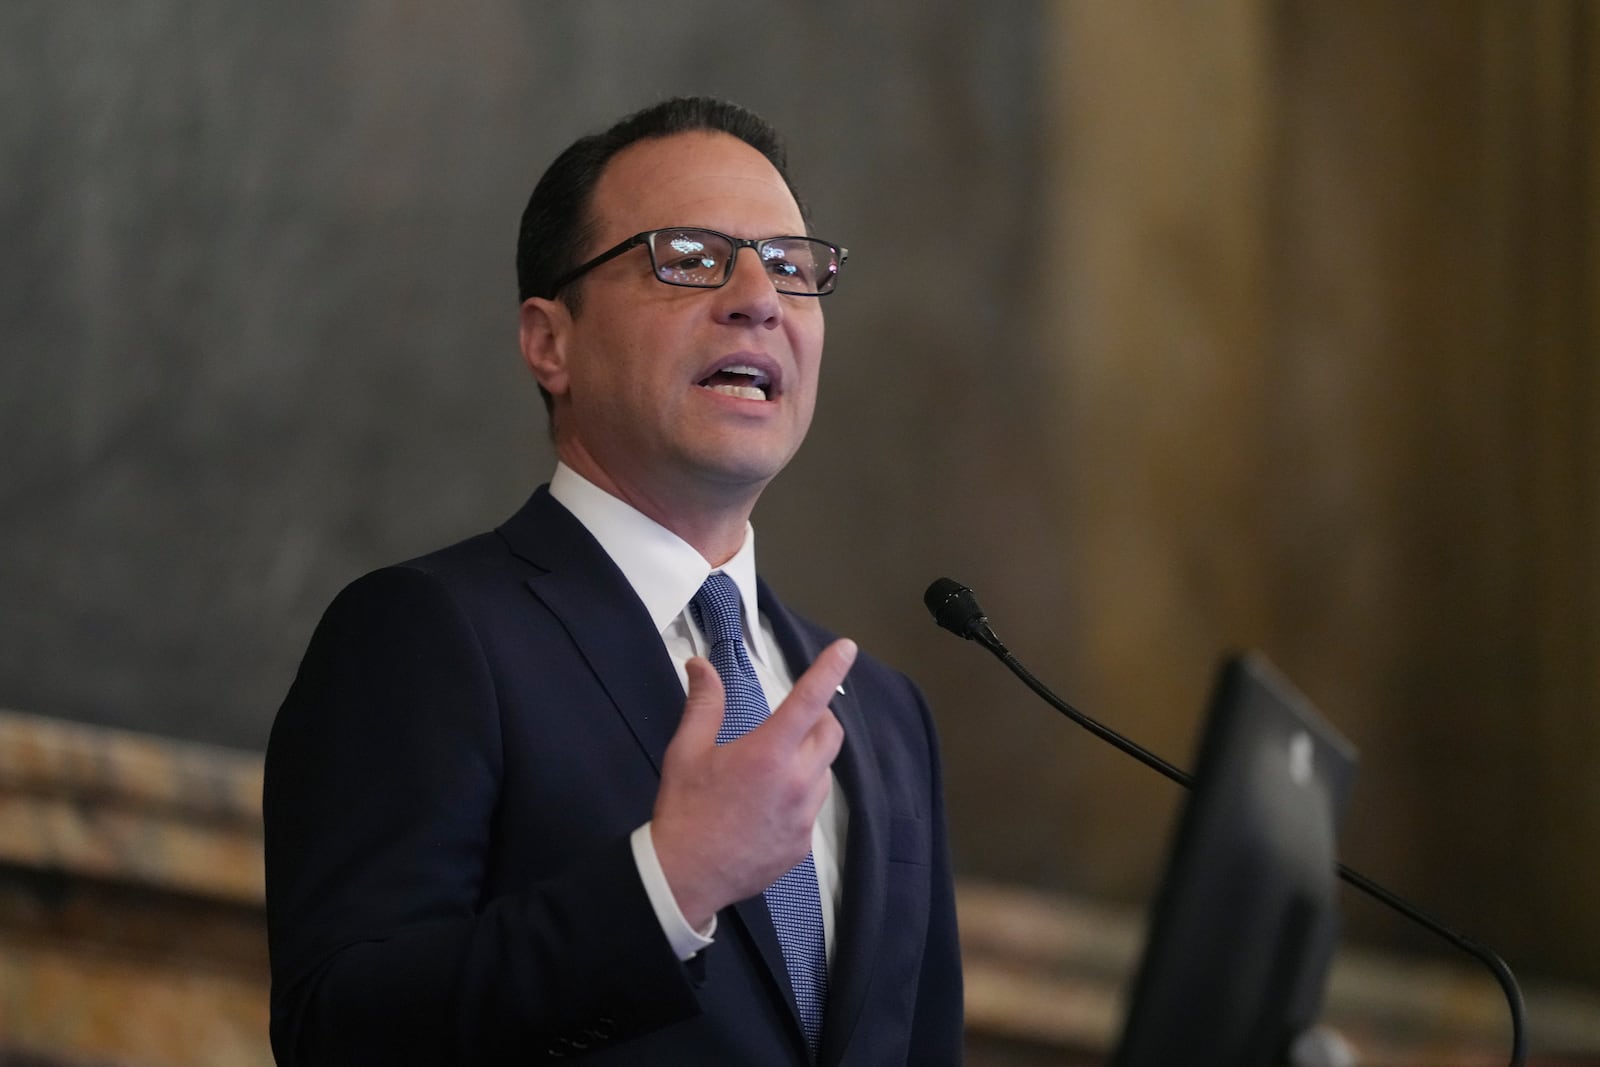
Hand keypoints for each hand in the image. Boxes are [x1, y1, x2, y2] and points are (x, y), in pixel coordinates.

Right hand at [651, 638, 855, 930]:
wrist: (685, 877)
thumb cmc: (685, 809)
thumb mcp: (687, 751)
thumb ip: (703, 704)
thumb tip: (700, 665)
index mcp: (768, 752)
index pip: (809, 699)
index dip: (830, 669)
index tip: (847, 648)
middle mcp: (796, 780)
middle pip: (830, 734)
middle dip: (819, 719)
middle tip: (791, 722)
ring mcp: (804, 816)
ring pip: (823, 773)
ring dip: (808, 761)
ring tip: (770, 772)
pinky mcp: (803, 845)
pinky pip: (812, 809)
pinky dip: (798, 797)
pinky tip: (766, 808)